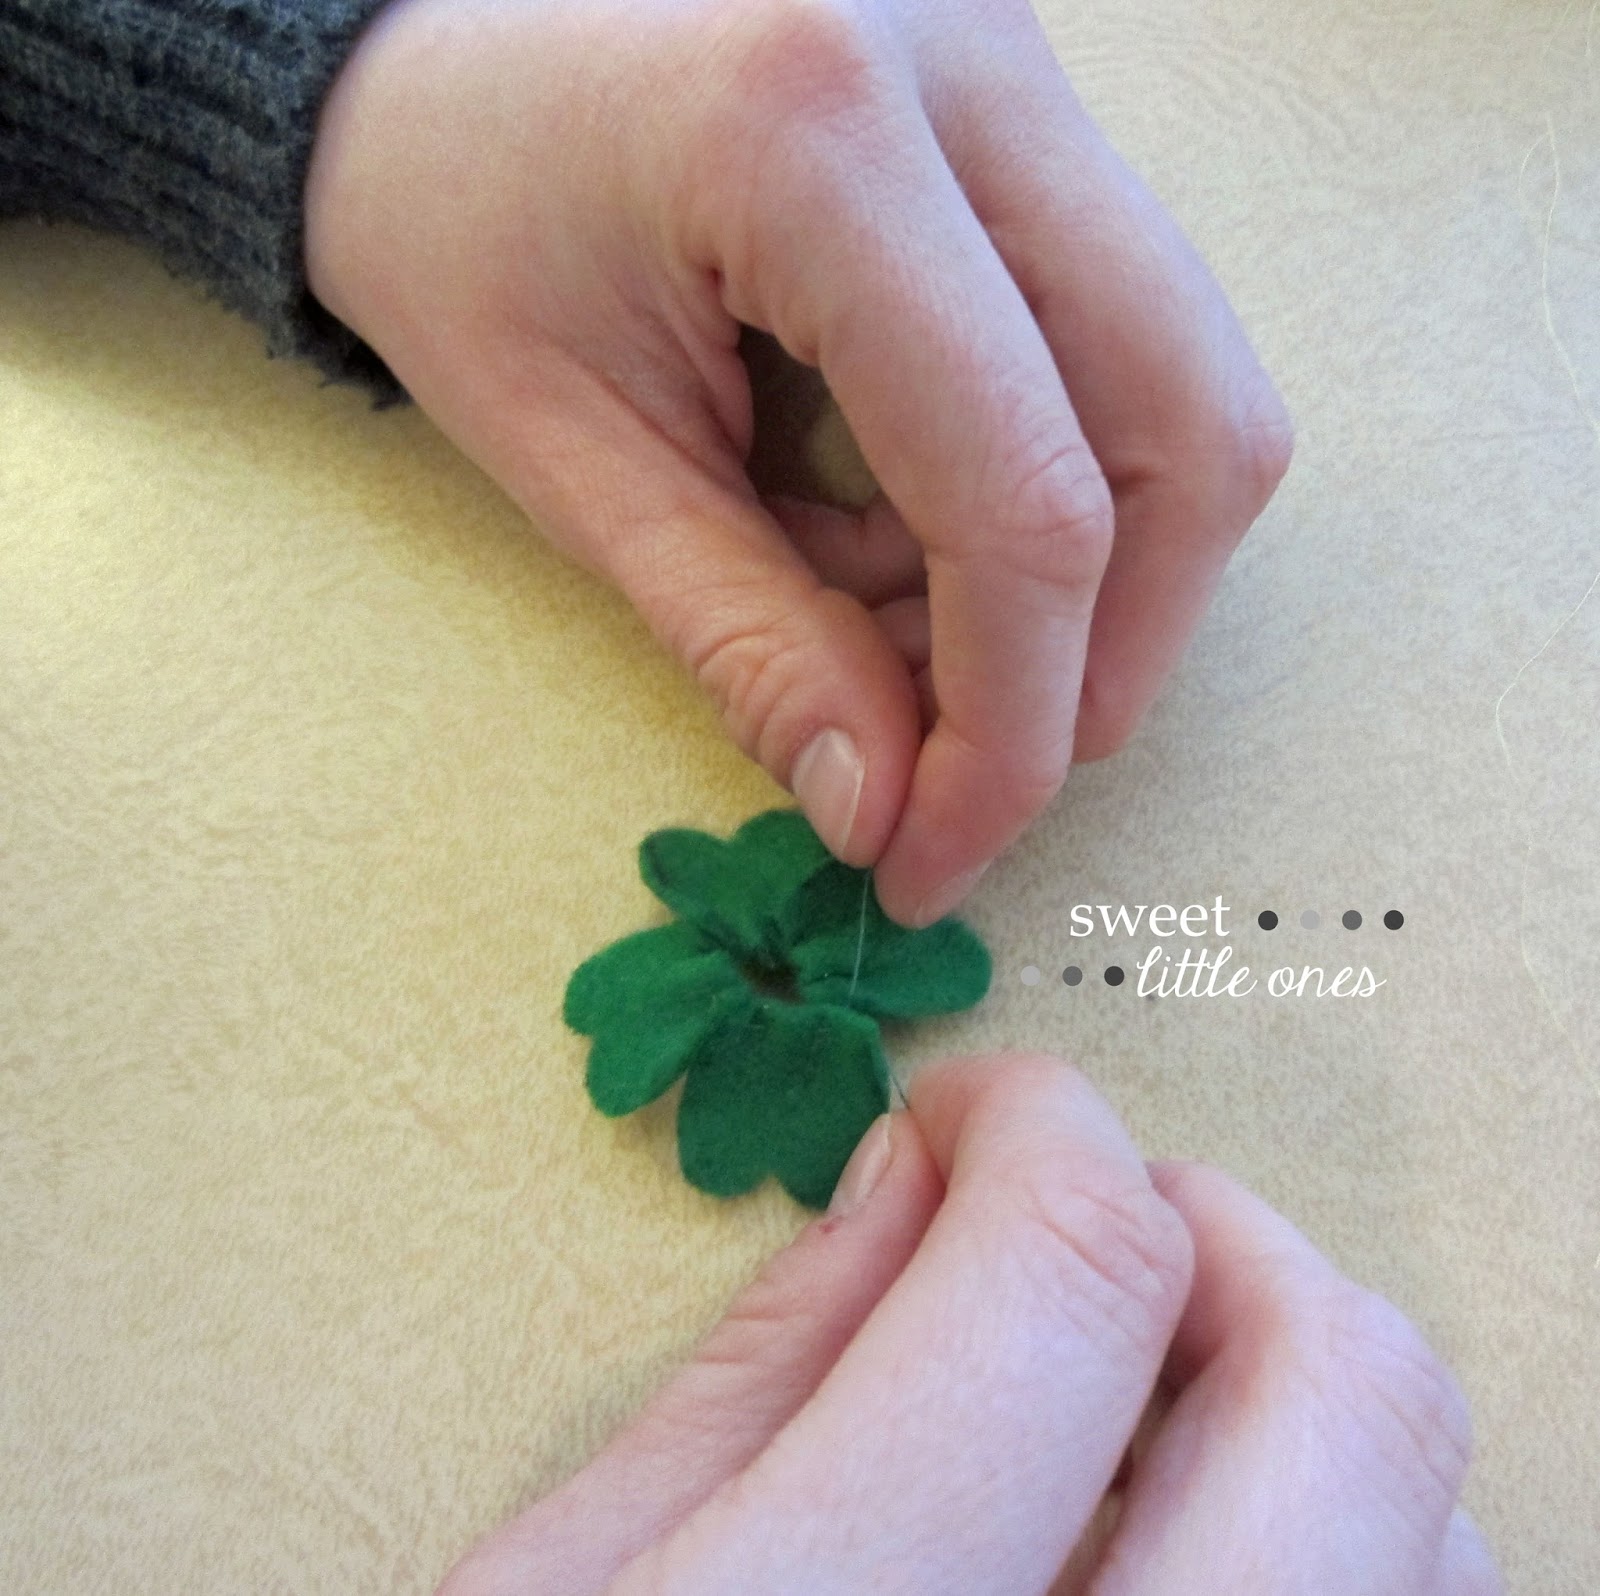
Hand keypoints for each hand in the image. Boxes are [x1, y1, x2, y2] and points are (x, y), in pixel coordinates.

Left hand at [303, 0, 1292, 925]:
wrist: (430, 49)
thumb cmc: (455, 227)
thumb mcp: (576, 460)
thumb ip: (751, 642)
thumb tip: (888, 810)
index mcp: (817, 139)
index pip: (1023, 494)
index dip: (1010, 723)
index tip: (940, 852)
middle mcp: (974, 72)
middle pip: (1190, 427)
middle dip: (1101, 654)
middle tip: (971, 772)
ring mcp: (1026, 74)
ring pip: (1191, 386)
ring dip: (1092, 577)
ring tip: (916, 637)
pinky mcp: (1032, 115)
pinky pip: (1128, 345)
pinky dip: (1056, 490)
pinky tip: (919, 532)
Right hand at [434, 1054, 1499, 1594]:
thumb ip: (759, 1361)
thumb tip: (911, 1170)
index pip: (1075, 1271)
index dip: (1039, 1123)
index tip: (973, 1112)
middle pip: (1341, 1389)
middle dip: (1217, 1227)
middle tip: (1077, 1222)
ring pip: (1434, 1540)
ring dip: (1294, 1391)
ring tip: (1120, 1400)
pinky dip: (1338, 1551)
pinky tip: (1167, 1553)